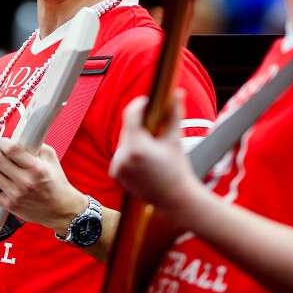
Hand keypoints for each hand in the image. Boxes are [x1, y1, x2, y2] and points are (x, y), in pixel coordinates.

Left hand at [0, 137, 87, 235]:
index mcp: (37, 169)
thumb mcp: (51, 159)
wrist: (61, 210)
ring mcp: (15, 195)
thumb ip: (36, 145)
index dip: (3, 142)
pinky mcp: (9, 205)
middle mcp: (25, 182)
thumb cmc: (57, 183)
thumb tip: (20, 137)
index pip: (11, 149)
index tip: (4, 142)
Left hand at [110, 94, 205, 216]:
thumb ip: (174, 114)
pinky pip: (122, 153)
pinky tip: (144, 157)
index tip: (149, 102)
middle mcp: (123, 157)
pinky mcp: (115, 173)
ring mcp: (117, 166)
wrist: (174, 199)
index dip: (139, 105)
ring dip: (136, 137)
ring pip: (125, 140)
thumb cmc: (178, 170)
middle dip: (140, 123)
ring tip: (152, 142)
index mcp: (137, 147)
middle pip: (128, 128)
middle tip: (155, 123)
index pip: (131, 115)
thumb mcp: (175, 140)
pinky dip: (131, 151)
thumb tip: (178, 93)